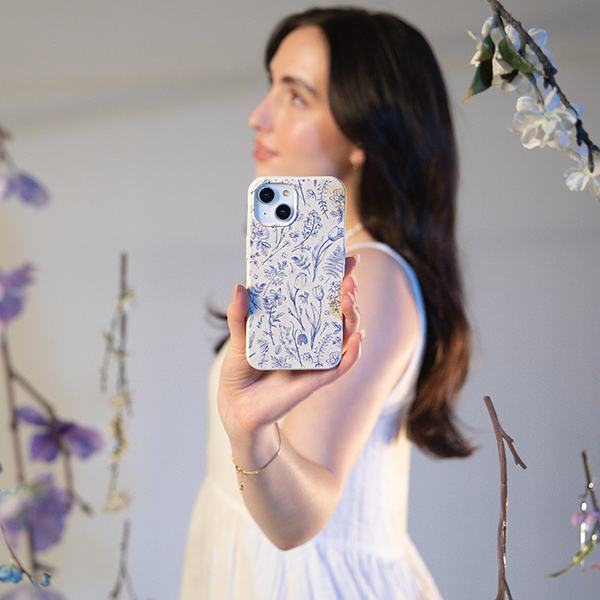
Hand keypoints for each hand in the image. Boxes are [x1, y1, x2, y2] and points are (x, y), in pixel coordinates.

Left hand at [217, 255, 362, 443]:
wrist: (237, 404)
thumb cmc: (240, 368)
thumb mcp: (238, 337)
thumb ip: (239, 314)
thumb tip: (239, 286)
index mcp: (296, 320)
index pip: (321, 295)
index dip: (336, 277)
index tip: (347, 259)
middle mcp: (311, 335)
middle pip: (339, 311)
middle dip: (348, 294)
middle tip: (348, 280)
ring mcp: (317, 356)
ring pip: (345, 335)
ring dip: (352, 317)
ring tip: (349, 301)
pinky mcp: (318, 378)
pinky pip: (342, 364)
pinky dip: (353, 353)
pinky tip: (358, 338)